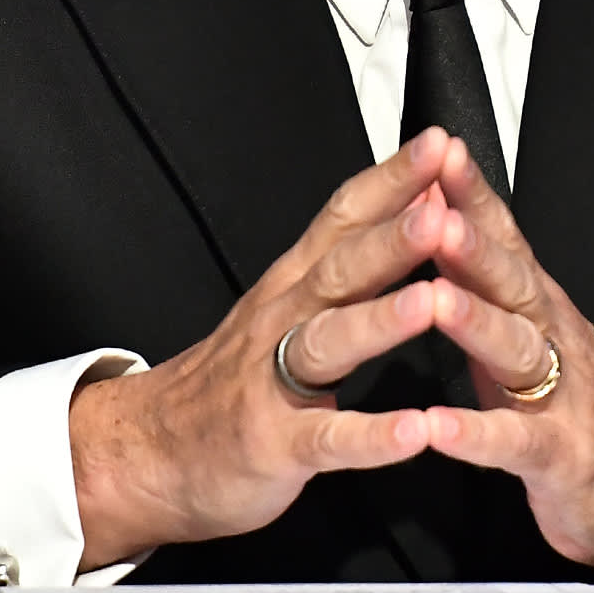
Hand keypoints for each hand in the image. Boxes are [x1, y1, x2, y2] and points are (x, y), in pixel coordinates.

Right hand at [68, 135, 461, 568]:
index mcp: (293, 284)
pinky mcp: (275, 445)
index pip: (344, 217)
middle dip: (393, 237)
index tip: (439, 143)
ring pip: (330, 342)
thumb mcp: (284, 304)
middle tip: (443, 209)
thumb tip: (415, 201)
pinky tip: (415, 432)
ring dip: (382, 320)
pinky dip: (372, 437)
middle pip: (340, 269)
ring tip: (430, 302)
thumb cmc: (233, 376)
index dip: (390, 178)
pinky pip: (327, 438)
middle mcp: (282, 321)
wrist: (151, 450)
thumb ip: (346, 260)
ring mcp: (274, 382)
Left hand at [409, 136, 593, 564]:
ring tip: (435, 300)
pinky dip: (475, 434)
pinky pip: (516, 442)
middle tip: (435, 213)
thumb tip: (436, 211)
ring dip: (476, 322)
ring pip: (519, 351)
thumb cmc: (574, 400)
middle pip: (514, 282)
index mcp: (538, 304)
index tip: (438, 151)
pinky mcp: (560, 455)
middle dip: (475, 245)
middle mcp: (554, 337)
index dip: (474, 194)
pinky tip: (436, 427)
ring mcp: (561, 396)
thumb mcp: (531, 330)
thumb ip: (489, 280)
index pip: (506, 237)